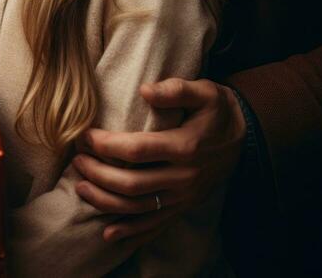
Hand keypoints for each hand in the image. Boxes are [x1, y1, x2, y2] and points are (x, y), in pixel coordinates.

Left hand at [73, 78, 246, 245]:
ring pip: (139, 208)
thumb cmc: (218, 110)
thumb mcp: (205, 91)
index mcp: (186, 146)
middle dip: (99, 174)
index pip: (137, 150)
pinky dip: (131, 232)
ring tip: (81, 187)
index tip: (84, 136)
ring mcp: (184, 196)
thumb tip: (145, 90)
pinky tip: (108, 232)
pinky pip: (155, 224)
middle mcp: (184, 177)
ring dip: (106, 202)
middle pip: (133, 184)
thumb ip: (176, 89)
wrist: (246, 137)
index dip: (107, 145)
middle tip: (76, 160)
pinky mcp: (184, 206)